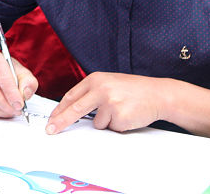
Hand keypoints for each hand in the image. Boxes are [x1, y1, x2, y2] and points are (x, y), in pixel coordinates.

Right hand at [0, 50, 37, 118]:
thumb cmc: (9, 71)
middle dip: (7, 106)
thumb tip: (24, 95)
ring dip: (1, 111)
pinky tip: (3, 110)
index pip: (3, 79)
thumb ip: (28, 83)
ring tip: (11, 111)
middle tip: (17, 111)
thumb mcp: (23, 72)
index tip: (20, 105)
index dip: (12, 94)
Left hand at [46, 72, 166, 134]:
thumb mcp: (109, 83)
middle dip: (61, 122)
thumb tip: (71, 111)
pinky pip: (111, 128)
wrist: (158, 94)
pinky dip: (118, 126)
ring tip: (121, 111)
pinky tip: (127, 115)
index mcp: (95, 79)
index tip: (51, 120)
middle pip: (75, 110)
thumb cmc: (133, 90)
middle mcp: (101, 89)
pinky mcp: (120, 116)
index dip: (59, 110)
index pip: (71, 97)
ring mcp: (110, 103)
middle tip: (50, 130)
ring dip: (107, 122)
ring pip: (97, 124)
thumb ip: (91, 93)